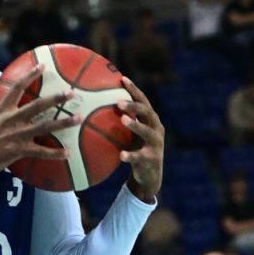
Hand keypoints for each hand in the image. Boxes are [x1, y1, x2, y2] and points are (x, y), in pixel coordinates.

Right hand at [0, 65, 77, 177]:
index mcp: (3, 109)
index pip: (18, 87)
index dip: (30, 75)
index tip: (43, 66)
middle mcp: (13, 119)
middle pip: (38, 105)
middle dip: (56, 98)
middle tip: (71, 93)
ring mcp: (18, 135)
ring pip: (45, 126)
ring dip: (63, 123)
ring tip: (78, 119)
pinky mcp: (20, 150)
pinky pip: (41, 151)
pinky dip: (55, 153)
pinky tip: (68, 153)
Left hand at [117, 76, 164, 201]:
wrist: (150, 175)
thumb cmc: (136, 148)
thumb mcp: (130, 134)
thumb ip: (120, 120)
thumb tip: (97, 104)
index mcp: (151, 120)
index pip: (143, 101)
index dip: (134, 90)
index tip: (122, 79)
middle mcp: (156, 129)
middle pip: (148, 112)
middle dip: (134, 106)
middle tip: (119, 102)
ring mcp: (156, 144)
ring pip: (147, 132)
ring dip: (136, 125)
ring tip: (123, 119)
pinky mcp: (152, 159)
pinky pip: (141, 156)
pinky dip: (131, 155)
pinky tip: (121, 155)